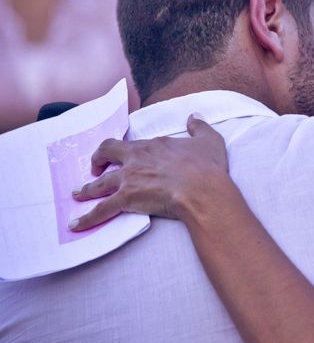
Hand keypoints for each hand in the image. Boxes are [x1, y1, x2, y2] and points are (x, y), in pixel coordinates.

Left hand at [70, 114, 227, 230]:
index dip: (126, 149)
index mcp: (153, 146)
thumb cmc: (207, 167)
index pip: (132, 144)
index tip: (124, 155)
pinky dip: (87, 218)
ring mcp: (129, 179)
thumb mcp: (209, 141)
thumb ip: (199, 128)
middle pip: (106, 154)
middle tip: (93, 167)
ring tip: (77, 194)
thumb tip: (193, 117)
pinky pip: (101, 210)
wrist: (203, 190)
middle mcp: (136, 159)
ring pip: (99, 183)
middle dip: (97, 160)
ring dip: (86, 189)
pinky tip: (76, 225)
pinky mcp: (126, 199)